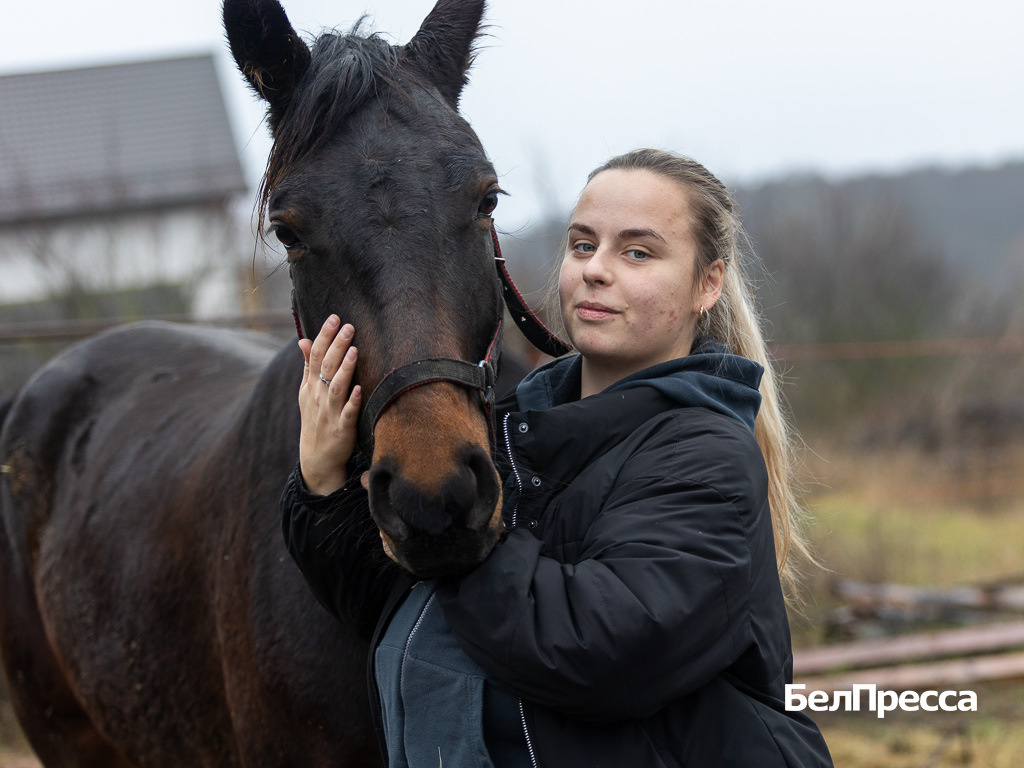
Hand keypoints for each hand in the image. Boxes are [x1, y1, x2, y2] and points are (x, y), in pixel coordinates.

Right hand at [297, 315, 362, 494]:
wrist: (317, 458)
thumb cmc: (315, 419)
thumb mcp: (307, 393)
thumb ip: (307, 366)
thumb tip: (304, 339)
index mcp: (310, 386)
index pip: (315, 356)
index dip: (324, 336)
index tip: (334, 317)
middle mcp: (318, 397)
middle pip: (326, 368)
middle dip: (336, 346)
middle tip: (348, 326)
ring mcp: (329, 413)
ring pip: (336, 388)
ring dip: (345, 370)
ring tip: (354, 350)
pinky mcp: (342, 429)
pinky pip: (347, 414)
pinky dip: (353, 402)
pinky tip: (360, 389)